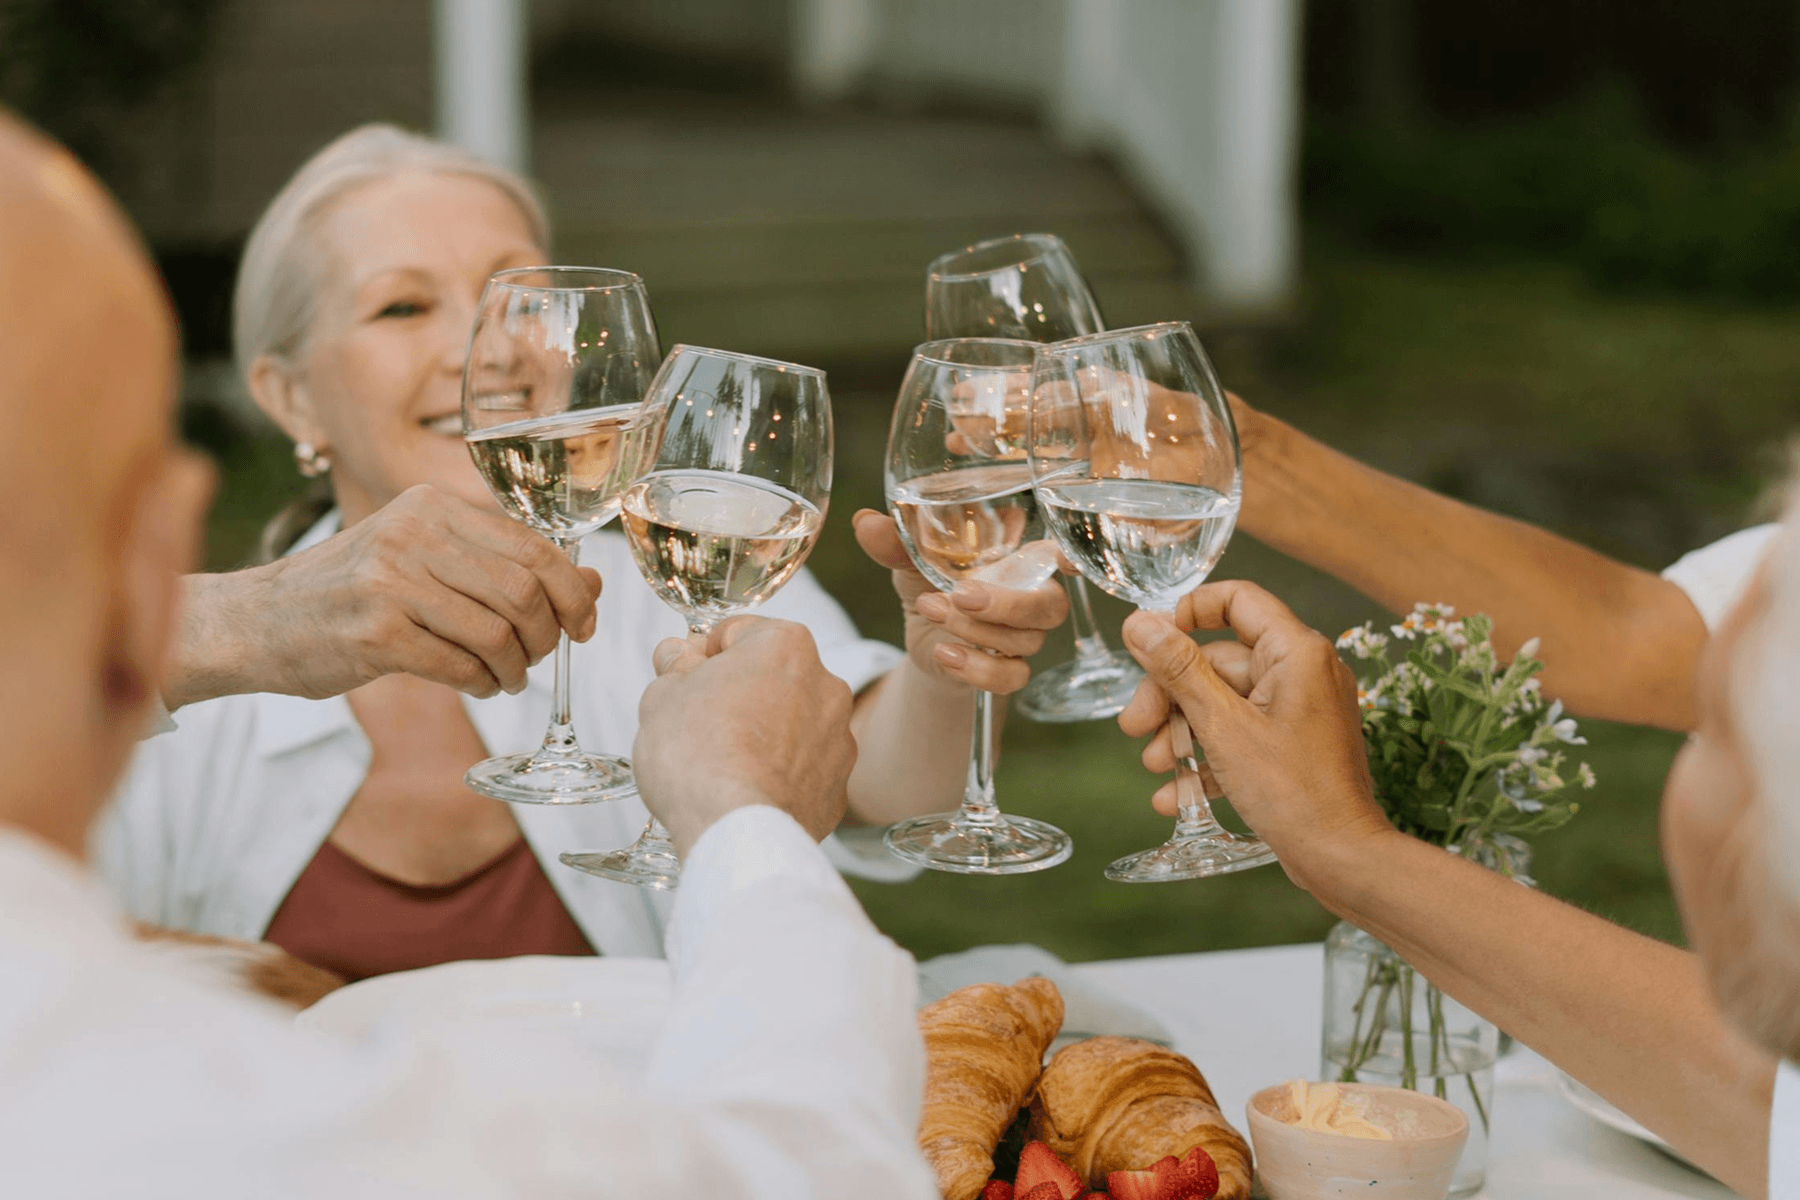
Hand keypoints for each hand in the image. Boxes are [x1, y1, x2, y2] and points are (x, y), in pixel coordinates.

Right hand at [166, 484, 601, 706]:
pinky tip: (477, 685)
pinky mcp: (373, 633)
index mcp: (431, 505)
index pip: (533, 547)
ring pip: (496, 631)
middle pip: (523, 591)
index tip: (584, 626)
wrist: (254, 620)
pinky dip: (482, 683)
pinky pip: (460, 665)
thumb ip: (504, 565)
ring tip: (506, 678)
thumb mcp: (425, 559)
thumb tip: (593, 583)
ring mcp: (390, 582)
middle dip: (546, 635)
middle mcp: (412, 533)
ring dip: (515, 668)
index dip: (574, 592)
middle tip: (539, 658)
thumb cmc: (350, 592)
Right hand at [633, 617, 856, 855]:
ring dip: (763, 734)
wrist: (734, 828)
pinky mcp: (837, 788)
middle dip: (738, 693)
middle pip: (771, 678)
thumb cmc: (697, 753)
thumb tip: (678, 657)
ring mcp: (838, 739)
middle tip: (699, 723)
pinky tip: (747, 791)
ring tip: (723, 764)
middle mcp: (825, 685)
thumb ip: (674, 667)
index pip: (737, 633)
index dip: (702, 655)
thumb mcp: (663, 695)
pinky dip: (778, 775)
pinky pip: (802, 770)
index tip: (683, 678)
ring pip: (792, 724)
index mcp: (786, 646)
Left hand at [852, 509, 1066, 693]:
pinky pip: (1011, 677)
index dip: (1070, 559)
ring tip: (930, 610)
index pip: (1060, 556)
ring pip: (1024, 641)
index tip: (1065, 561)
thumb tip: (865, 523)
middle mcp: (1032, 597)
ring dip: (974, 629)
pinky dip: (978, 669)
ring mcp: (1025, 638)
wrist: (923, 635)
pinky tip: (944, 654)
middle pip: (1048, 606)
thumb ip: (896, 542)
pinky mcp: (1009, 670)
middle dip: (1006, 603)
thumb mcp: (911, 560)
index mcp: (1020, 559)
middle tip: (960, 594)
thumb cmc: (929, 581)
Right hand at [1116, 580, 1391, 893]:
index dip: (1188, 613)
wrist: (1341, 859)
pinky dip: (1207, 760)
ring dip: (1182, 733)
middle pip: (1218, 661)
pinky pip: (1241, 737)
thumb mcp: (1223, 725)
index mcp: (1296, 652)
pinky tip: (1173, 795)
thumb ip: (1179, 670)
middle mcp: (1302, 673)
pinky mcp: (1293, 746)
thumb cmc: (1293, 791)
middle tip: (1133, 727)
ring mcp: (1299, 711)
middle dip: (1170, 696)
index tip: (1151, 644)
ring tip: (1154, 765)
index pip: (1237, 600)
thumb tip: (1140, 623)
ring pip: (1223, 703)